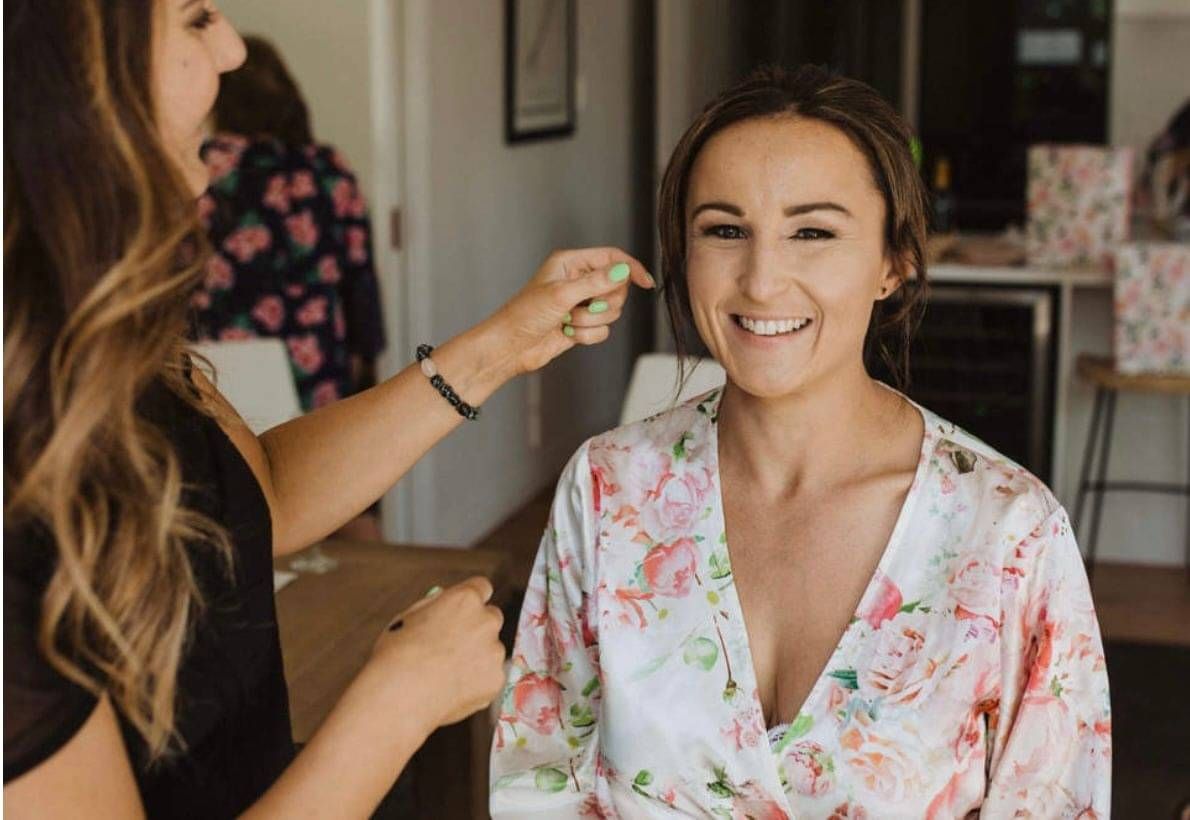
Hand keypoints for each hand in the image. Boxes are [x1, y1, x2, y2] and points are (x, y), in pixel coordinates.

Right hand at [366, 576, 505, 731]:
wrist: (399, 697)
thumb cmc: (396, 655)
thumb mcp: (410, 617)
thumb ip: (434, 606)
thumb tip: (445, 600)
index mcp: (465, 599)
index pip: (482, 588)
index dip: (471, 601)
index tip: (465, 611)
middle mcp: (486, 621)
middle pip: (491, 618)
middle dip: (477, 627)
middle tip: (453, 646)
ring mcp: (494, 651)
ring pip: (491, 650)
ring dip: (477, 657)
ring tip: (445, 674)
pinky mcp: (496, 679)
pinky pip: (489, 676)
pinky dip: (476, 682)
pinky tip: (451, 690)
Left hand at [490, 247, 654, 375]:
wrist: (510, 347)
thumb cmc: (525, 314)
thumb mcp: (562, 294)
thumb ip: (596, 282)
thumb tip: (623, 271)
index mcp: (571, 263)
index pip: (611, 258)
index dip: (630, 268)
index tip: (646, 283)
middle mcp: (577, 280)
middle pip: (616, 287)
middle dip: (603, 302)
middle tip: (585, 307)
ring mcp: (580, 303)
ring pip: (611, 311)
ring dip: (591, 320)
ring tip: (568, 322)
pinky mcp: (581, 325)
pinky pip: (602, 330)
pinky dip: (587, 335)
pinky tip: (567, 334)